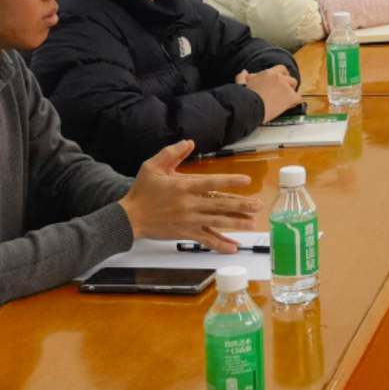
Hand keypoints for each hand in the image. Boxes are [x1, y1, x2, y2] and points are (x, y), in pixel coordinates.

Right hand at [126, 143, 258, 247]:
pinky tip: (233, 247)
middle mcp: (189, 204)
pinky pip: (207, 239)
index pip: (211, 183)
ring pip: (218, 222)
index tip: (246, 180)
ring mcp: (189, 221)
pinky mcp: (186, 234)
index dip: (230, 181)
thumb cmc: (142, 191)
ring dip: (237, 223)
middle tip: (258, 205)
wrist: (130, 218)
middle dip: (241, 205)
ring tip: (252, 222)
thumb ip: (171, 153)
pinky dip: (221, 244)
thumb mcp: (152, 166)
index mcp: (183, 187)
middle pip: (220, 204)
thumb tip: (189, 142)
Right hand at [241, 64, 301, 120]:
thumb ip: (243, 76)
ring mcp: (285, 86)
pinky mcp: (290, 97)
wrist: (248, 107)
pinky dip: (295, 102)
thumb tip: (244, 72)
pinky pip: (298, 98)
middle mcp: (278, 77)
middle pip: (290, 79)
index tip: (282, 80)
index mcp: (268, 73)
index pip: (281, 69)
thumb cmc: (244, 97)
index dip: (283, 75)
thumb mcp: (241, 83)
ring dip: (291, 94)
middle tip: (284, 94)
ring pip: (294, 88)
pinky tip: (290, 106)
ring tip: (285, 102)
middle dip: (289, 86)